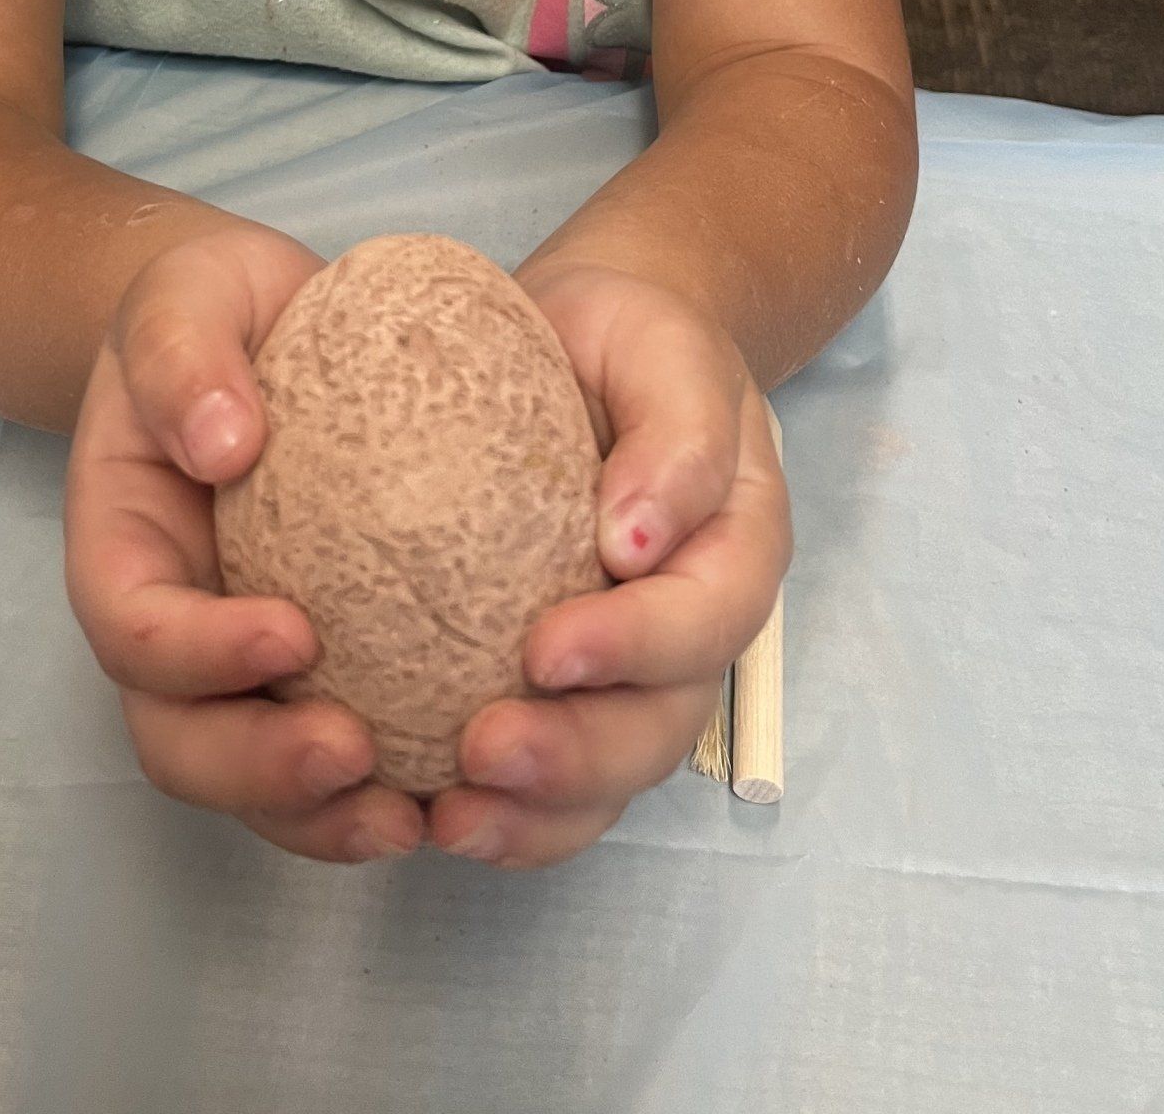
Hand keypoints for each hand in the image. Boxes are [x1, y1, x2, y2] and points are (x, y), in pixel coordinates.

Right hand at [64, 221, 428, 865]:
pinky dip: (376, 796)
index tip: (295, 629)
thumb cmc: (212, 309)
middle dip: (258, 771)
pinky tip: (452, 790)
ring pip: (250, 783)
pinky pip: (328, 762)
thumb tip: (224, 443)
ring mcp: (236, 663)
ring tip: (409, 813)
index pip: (135, 626)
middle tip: (355, 753)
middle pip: (180, 740)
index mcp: (122, 544)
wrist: (260, 324)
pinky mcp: (314, 673)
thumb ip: (185, 357)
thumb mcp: (185, 295)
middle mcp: (170, 626)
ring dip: (319, 816)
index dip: (201, 651)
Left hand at [427, 253, 790, 869]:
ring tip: (450, 817)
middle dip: (576, 757)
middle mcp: (690, 633)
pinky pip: (549, 788)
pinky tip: (429, 818)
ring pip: (606, 779)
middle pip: (658, 727)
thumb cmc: (632, 344)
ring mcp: (628, 676)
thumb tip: (639, 537)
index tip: (545, 649)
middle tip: (483, 750)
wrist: (587, 346)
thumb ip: (678, 433)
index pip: (704, 620)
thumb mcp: (668, 351)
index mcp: (734, 551)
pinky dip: (503, 820)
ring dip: (536, 812)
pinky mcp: (562, 695)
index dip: (634, 649)